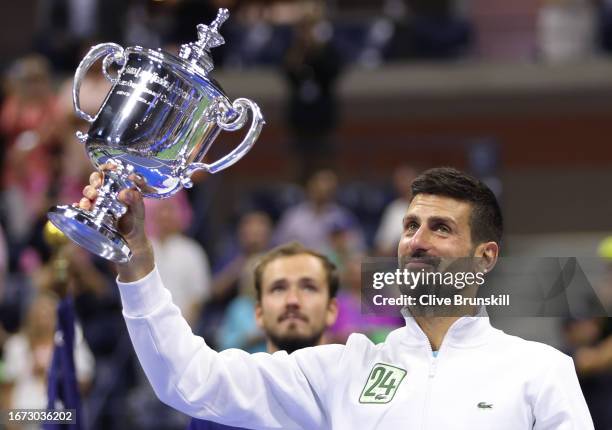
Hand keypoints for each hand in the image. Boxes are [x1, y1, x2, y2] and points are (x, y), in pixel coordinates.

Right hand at [79, 164, 154, 280]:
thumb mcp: (138, 214)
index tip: (107, 167)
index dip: (108, 167)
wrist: (129, 246)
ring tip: (89, 200)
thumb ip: (136, 202)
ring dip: (86, 193)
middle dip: (94, 180)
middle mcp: (108, 195)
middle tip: (96, 187)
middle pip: (97, 180)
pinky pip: (80, 208)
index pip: (113, 173)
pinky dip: (78, 206)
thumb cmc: (135, 227)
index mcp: (121, 190)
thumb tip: (125, 192)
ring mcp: (98, 205)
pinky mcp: (90, 215)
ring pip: (88, 193)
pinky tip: (78, 207)